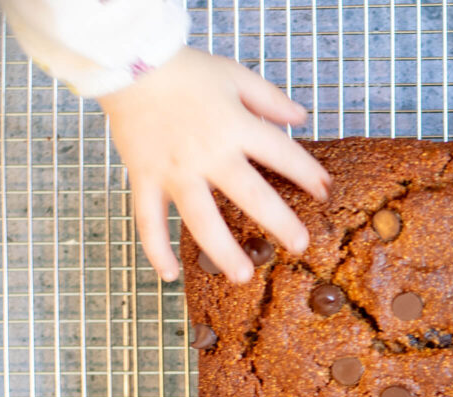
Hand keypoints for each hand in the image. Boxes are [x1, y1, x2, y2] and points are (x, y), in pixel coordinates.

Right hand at [99, 47, 329, 282]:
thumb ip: (270, 99)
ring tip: (243, 276)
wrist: (127, 63)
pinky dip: (156, 249)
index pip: (282, 154)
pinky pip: (149, 221)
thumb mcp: (235, 75)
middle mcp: (208, 154)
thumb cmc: (185, 70)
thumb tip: (302, 116)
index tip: (325, 191)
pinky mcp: (145, 178)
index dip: (307, 173)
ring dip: (222, 250)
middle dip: (279, 222)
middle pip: (250, 195)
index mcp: (236, 126)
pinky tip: (171, 275)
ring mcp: (175, 171)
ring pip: (201, 219)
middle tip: (300, 245)